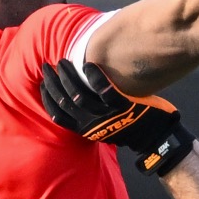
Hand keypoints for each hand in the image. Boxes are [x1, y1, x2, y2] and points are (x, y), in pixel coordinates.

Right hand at [39, 60, 196, 175]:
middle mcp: (93, 124)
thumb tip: (75, 98)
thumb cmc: (129, 129)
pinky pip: (104, 90)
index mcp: (86, 130)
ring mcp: (108, 115)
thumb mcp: (104, 128)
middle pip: (65, 102)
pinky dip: (94, 77)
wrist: (155, 137)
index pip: (58, 115)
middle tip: (48, 66)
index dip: (48, 98)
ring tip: (64, 62)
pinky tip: (89, 64)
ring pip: (80, 95)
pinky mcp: (123, 106)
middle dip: (53, 82)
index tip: (43, 83)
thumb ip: (90, 116)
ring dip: (69, 76)